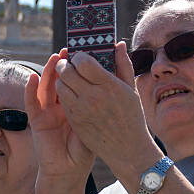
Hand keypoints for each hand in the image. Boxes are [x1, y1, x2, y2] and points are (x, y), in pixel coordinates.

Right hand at [26, 51, 93, 181]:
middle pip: (61, 79)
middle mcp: (61, 104)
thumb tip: (112, 81)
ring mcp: (47, 111)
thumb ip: (106, 96)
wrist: (71, 170)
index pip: (77, 79)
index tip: (86, 51)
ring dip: (50, 71)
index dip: (79, 65)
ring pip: (46, 86)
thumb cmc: (88, 147)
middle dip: (65, 64)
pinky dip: (30, 90)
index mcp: (78, 103)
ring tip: (57, 58)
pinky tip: (33, 78)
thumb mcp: (100, 119)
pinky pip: (32, 102)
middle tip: (70, 50)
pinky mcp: (37, 120)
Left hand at [55, 41, 157, 178]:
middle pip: (67, 71)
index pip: (83, 62)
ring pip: (60, 86)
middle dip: (65, 64)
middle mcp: (92, 97)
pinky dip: (64, 94)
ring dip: (62, 79)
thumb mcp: (131, 91)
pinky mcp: (75, 121)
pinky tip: (72, 93)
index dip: (79, 56)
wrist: (127, 150)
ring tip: (69, 78)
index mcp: (108, 86)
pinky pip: (62, 101)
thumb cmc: (132, 118)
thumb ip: (123, 65)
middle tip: (68, 64)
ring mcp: (81, 110)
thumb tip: (118, 44)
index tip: (82, 57)